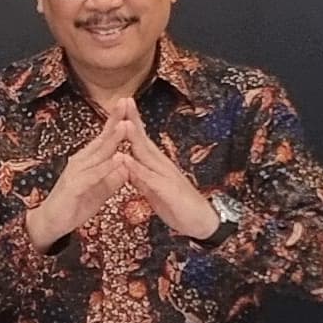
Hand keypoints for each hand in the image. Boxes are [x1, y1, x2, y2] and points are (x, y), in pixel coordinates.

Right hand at [24, 111, 137, 246]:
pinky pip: (93, 175)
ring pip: (98, 154)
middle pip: (101, 139)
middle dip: (115, 121)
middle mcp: (81, 161)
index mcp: (88, 160)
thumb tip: (128, 165)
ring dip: (112, 140)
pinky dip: (106, 167)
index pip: (105, 138)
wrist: (50, 223)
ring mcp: (76, 172)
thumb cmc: (75, 205)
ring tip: (126, 125)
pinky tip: (118, 160)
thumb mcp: (100, 191)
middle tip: (126, 103)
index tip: (129, 106)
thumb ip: (113, 179)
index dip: (117, 122)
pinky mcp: (74, 187)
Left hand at [107, 108, 223, 237]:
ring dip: (135, 138)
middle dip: (132, 120)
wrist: (202, 223)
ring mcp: (166, 176)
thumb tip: (126, 164)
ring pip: (147, 155)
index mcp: (156, 165)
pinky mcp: (167, 190)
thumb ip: (140, 177)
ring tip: (123, 122)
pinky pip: (149, 178)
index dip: (130, 123)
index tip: (119, 106)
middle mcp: (161, 165)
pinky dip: (136, 168)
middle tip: (123, 99)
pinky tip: (125, 160)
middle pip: (144, 140)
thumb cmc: (178, 206)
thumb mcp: (153, 190)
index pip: (141, 141)